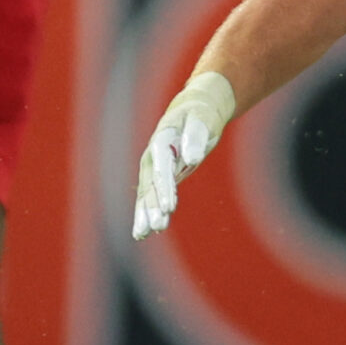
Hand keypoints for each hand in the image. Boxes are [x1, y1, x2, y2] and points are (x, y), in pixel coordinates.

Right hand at [132, 71, 236, 240]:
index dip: (165, 188)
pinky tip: (143, 233)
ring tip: (144, 235)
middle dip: (153, 207)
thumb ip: (195, 138)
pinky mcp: (158, 177)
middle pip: (151, 185)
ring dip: (146, 214)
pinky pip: (151, 197)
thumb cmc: (200, 114)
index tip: (170, 207)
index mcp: (162, 139)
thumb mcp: (201, 120)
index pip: (163, 167)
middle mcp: (153, 155)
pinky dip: (147, 213)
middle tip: (156, 227)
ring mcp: (153, 167)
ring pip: (147, 194)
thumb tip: (192, 158)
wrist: (193, 110)